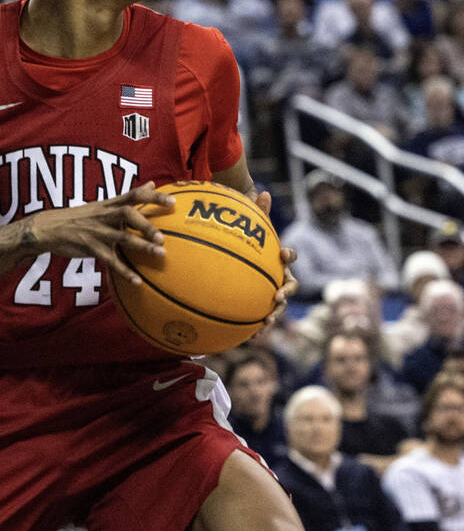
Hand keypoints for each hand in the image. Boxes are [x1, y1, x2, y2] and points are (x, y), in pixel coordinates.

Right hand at [28, 182, 172, 284]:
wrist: (48, 227)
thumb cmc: (79, 216)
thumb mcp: (103, 204)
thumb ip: (128, 197)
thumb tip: (152, 183)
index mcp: (109, 204)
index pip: (134, 195)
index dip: (153, 197)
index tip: (173, 202)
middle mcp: (105, 215)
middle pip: (128, 214)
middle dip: (146, 224)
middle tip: (163, 236)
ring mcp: (97, 232)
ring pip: (122, 237)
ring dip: (142, 247)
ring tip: (161, 255)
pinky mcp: (90, 248)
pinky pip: (110, 260)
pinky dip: (124, 272)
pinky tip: (137, 282)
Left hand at [256, 190, 297, 327]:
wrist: (242, 260)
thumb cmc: (248, 242)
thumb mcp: (251, 228)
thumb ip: (257, 211)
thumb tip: (263, 191)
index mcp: (278, 260)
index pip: (289, 256)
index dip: (288, 255)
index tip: (282, 254)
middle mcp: (280, 277)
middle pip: (289, 286)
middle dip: (284, 293)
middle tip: (276, 297)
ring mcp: (273, 293)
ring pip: (278, 307)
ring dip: (273, 316)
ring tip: (264, 325)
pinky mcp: (262, 307)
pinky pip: (262, 319)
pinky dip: (258, 328)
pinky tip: (250, 339)